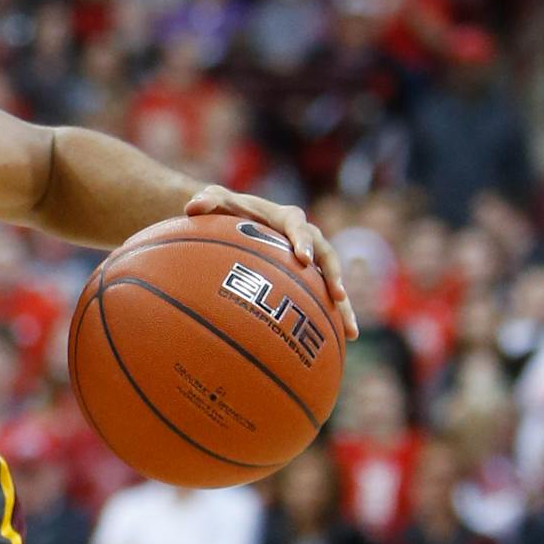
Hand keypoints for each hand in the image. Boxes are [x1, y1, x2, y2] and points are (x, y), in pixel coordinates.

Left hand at [185, 185, 358, 339]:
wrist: (238, 219)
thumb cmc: (226, 210)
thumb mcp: (216, 201)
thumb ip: (207, 201)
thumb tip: (192, 208)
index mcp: (287, 219)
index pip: (299, 227)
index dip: (303, 242)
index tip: (303, 259)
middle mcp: (306, 238)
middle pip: (326, 255)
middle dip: (333, 275)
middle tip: (336, 295)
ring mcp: (310, 259)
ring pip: (332, 280)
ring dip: (343, 305)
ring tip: (351, 331)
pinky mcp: (309, 277)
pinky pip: (323, 296)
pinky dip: (333, 317)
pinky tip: (342, 341)